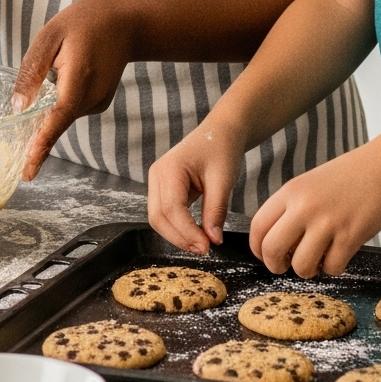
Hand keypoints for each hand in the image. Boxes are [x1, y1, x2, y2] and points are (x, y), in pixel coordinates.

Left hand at [13, 0, 139, 179]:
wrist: (124, 22)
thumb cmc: (85, 23)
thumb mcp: (50, 36)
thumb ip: (32, 71)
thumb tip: (18, 107)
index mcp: (78, 80)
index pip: (57, 119)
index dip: (41, 145)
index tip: (29, 170)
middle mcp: (91, 98)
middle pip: (56, 121)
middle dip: (36, 128)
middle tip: (19, 140)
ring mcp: (97, 103)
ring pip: (61, 115)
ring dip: (48, 106)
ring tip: (55, 68)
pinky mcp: (98, 103)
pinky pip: (70, 108)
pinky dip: (60, 101)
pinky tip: (64, 74)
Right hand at [145, 118, 245, 253]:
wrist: (221, 132)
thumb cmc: (222, 149)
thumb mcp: (223, 179)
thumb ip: (215, 211)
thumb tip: (212, 241)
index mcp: (169, 169)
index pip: (171, 209)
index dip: (187, 232)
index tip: (207, 247)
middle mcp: (157, 175)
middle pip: (158, 217)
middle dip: (179, 237)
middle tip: (204, 250)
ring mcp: (157, 182)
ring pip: (158, 218)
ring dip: (177, 235)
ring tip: (202, 244)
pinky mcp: (163, 188)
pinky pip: (165, 213)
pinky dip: (178, 227)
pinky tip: (196, 234)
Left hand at [247, 145, 380, 277]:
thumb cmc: (348, 176)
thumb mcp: (309, 184)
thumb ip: (290, 209)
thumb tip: (276, 243)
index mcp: (290, 192)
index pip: (258, 227)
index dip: (257, 248)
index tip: (266, 255)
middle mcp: (304, 207)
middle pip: (272, 249)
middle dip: (276, 266)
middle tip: (286, 266)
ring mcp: (328, 222)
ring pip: (301, 265)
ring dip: (307, 270)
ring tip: (317, 260)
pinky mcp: (351, 236)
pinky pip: (332, 267)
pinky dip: (333, 267)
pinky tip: (339, 254)